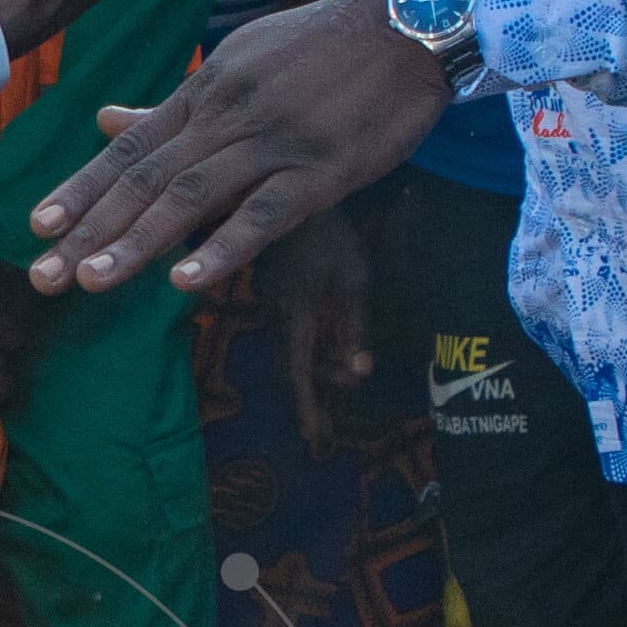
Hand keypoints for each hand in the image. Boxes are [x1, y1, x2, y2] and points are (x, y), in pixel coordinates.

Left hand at [24, 0, 453, 299]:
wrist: (409, 22)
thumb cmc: (324, 49)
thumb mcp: (240, 62)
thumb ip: (174, 104)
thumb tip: (104, 119)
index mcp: (207, 92)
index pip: (132, 147)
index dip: (84, 188)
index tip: (38, 227)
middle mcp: (227, 115)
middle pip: (146, 177)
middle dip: (91, 228)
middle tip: (43, 276)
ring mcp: (273, 142)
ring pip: (191, 196)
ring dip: (136, 241)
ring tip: (91, 281)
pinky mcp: (322, 170)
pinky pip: (264, 213)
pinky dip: (222, 247)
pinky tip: (184, 281)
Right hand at [268, 199, 380, 442]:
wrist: (288, 190)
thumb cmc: (330, 232)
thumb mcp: (353, 279)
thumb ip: (353, 328)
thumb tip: (359, 374)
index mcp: (292, 313)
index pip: (295, 374)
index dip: (304, 407)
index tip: (312, 436)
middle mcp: (273, 314)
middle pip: (286, 371)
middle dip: (307, 400)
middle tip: (326, 429)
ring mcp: (267, 304)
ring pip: (285, 354)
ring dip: (310, 376)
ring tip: (338, 387)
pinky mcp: (270, 294)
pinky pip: (286, 336)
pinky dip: (305, 354)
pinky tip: (327, 355)